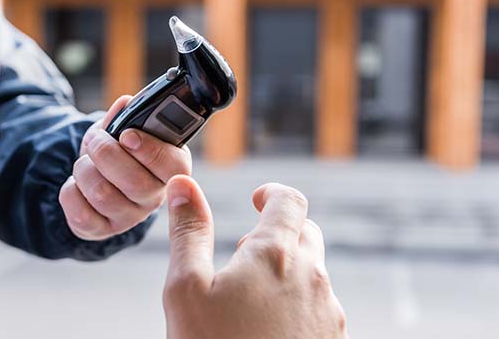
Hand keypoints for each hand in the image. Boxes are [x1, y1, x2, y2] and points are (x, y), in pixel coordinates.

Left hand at [59, 95, 192, 240]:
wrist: (94, 181)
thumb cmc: (116, 153)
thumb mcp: (121, 130)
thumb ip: (125, 116)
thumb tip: (125, 103)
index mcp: (170, 169)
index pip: (175, 167)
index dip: (151, 150)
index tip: (127, 135)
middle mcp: (154, 197)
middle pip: (135, 182)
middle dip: (106, 153)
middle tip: (96, 140)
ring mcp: (129, 218)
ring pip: (103, 195)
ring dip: (84, 170)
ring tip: (85, 163)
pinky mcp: (103, 231)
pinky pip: (81, 213)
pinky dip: (70, 191)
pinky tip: (77, 184)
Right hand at [163, 176, 348, 338]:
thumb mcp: (186, 287)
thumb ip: (187, 231)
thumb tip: (182, 184)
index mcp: (276, 255)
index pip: (290, 201)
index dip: (272, 193)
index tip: (256, 199)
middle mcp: (313, 279)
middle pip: (306, 234)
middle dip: (279, 232)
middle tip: (244, 253)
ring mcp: (327, 313)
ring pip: (314, 273)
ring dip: (287, 270)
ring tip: (250, 297)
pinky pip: (319, 307)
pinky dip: (297, 302)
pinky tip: (266, 328)